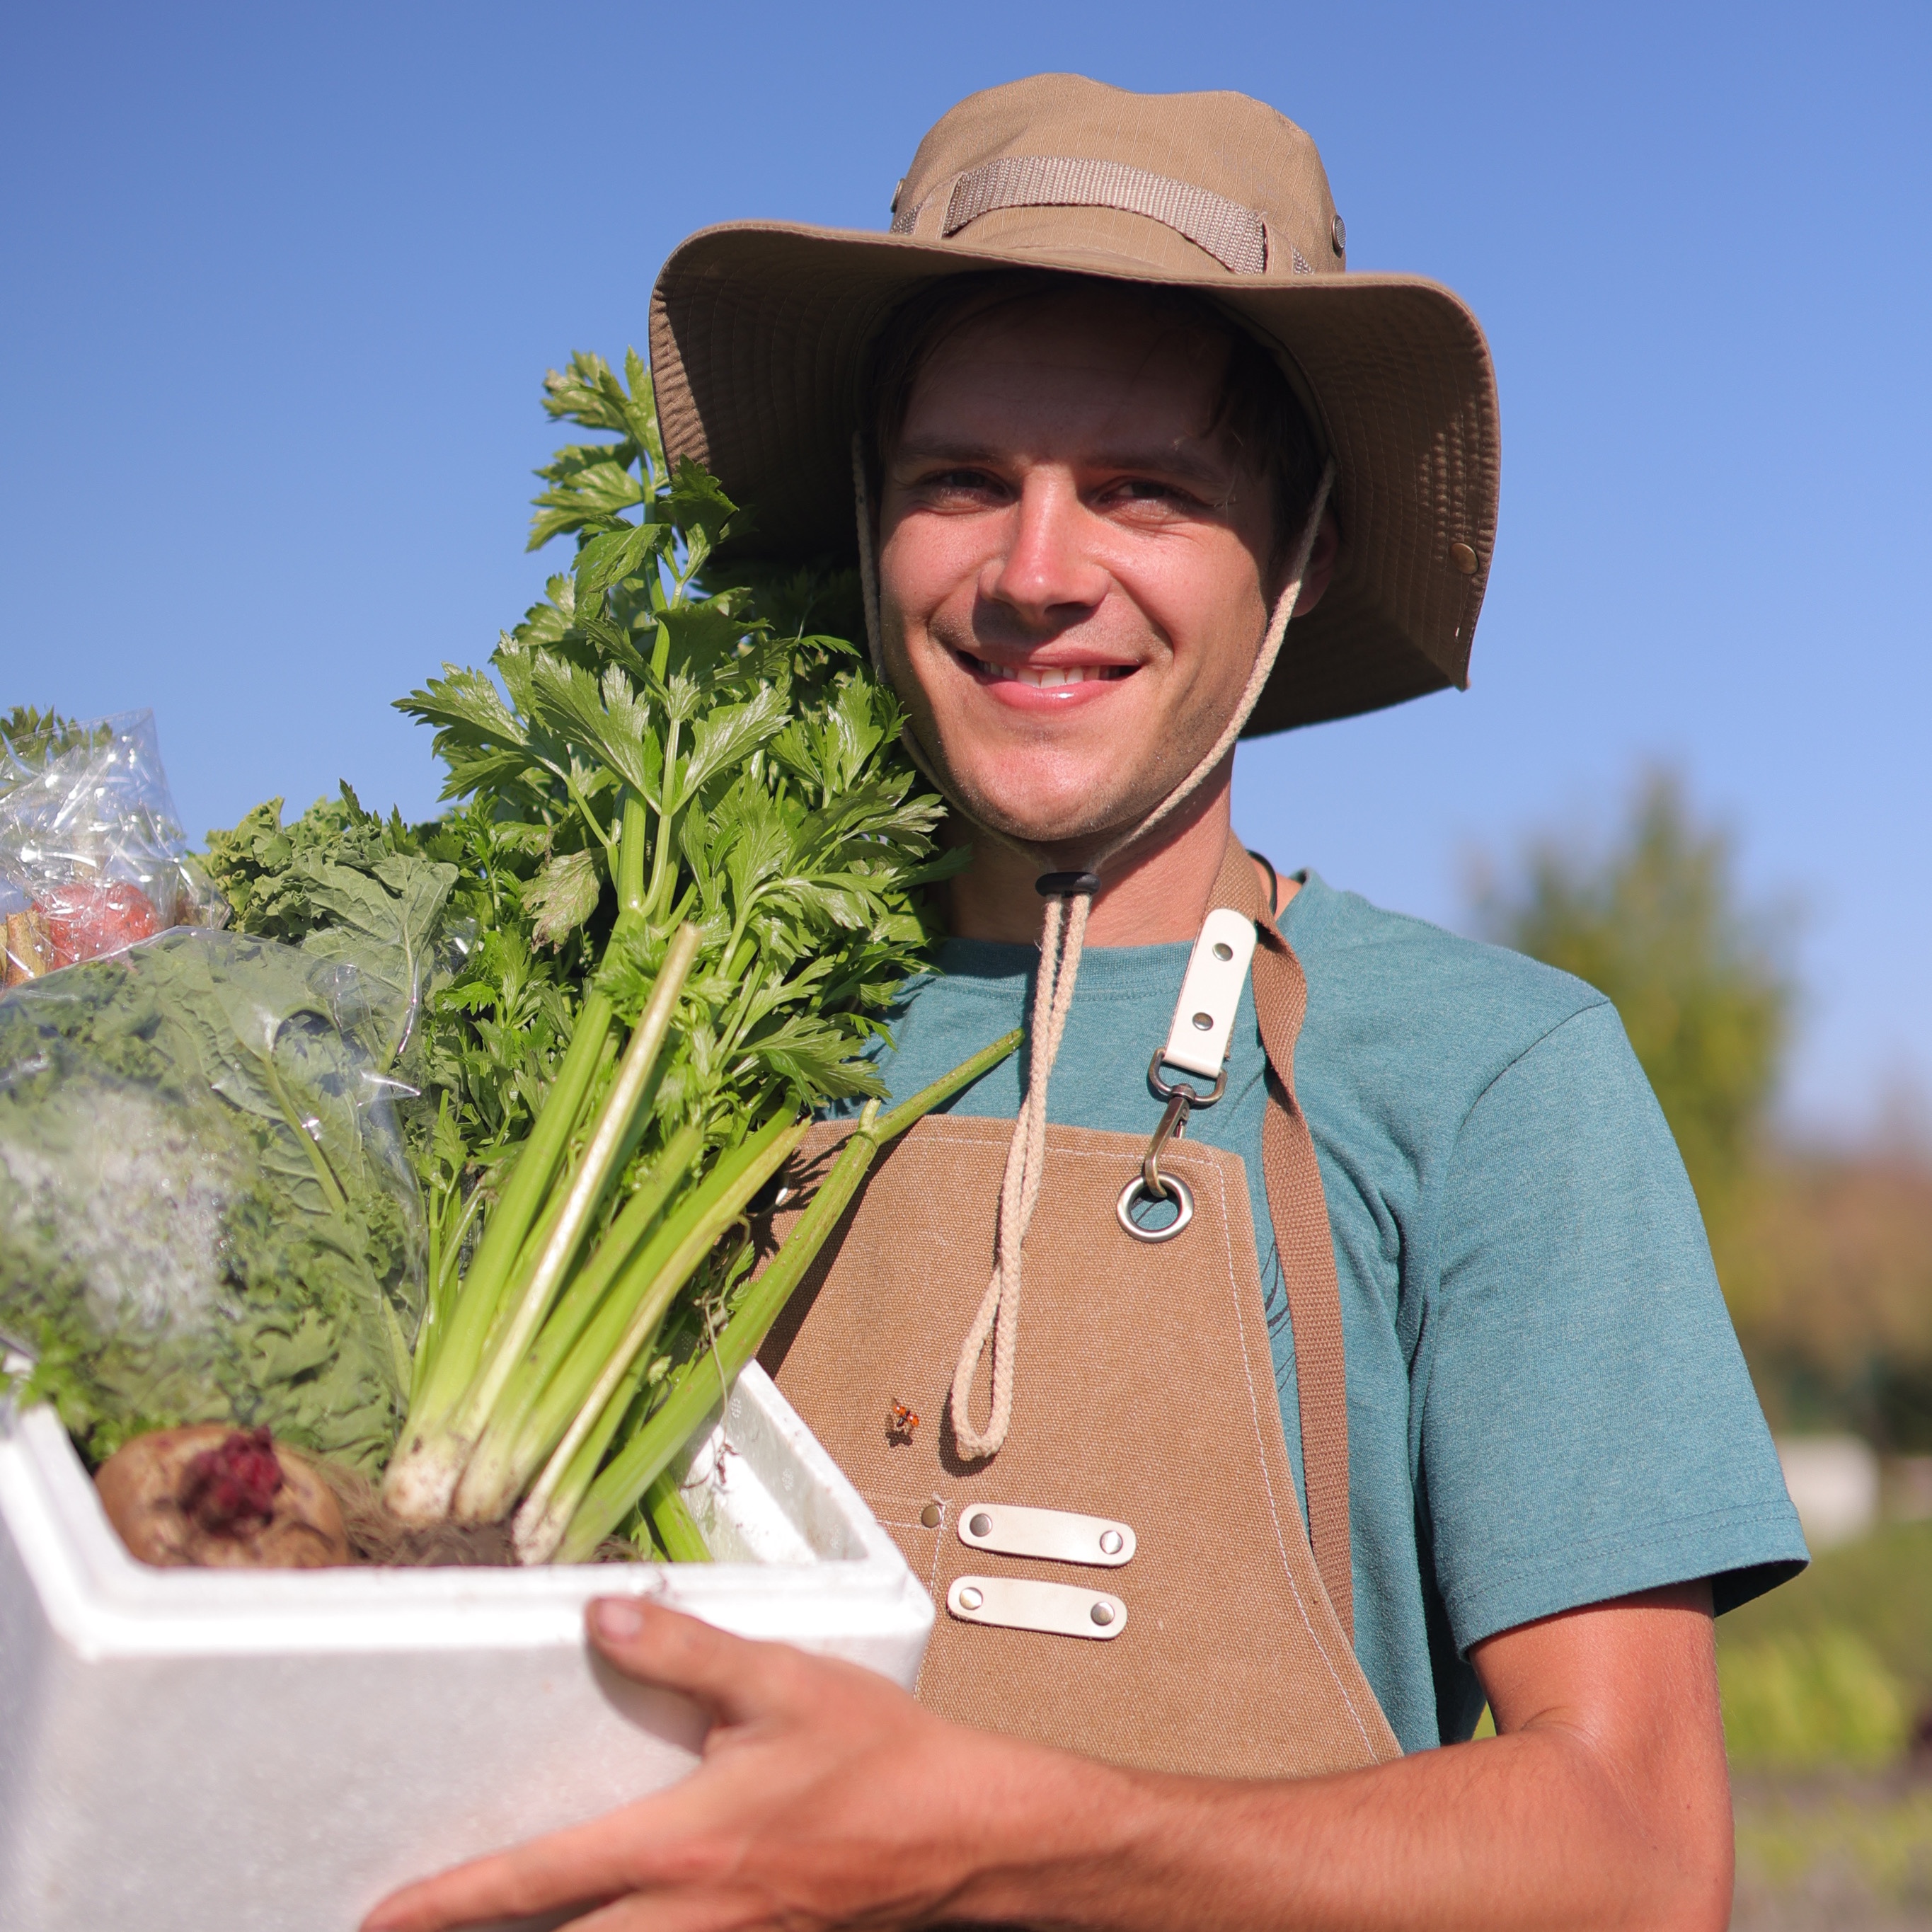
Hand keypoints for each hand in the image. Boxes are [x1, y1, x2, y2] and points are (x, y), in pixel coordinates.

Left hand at [359, 1596, 1050, 1931]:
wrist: (964, 1832)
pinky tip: (609, 1923)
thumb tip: (601, 1618)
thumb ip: (685, 1649)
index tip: (386, 1915)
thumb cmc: (880, 1757)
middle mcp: (692, 1914)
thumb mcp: (782, 1681)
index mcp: (684, 1845)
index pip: (541, 1880)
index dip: (453, 1902)